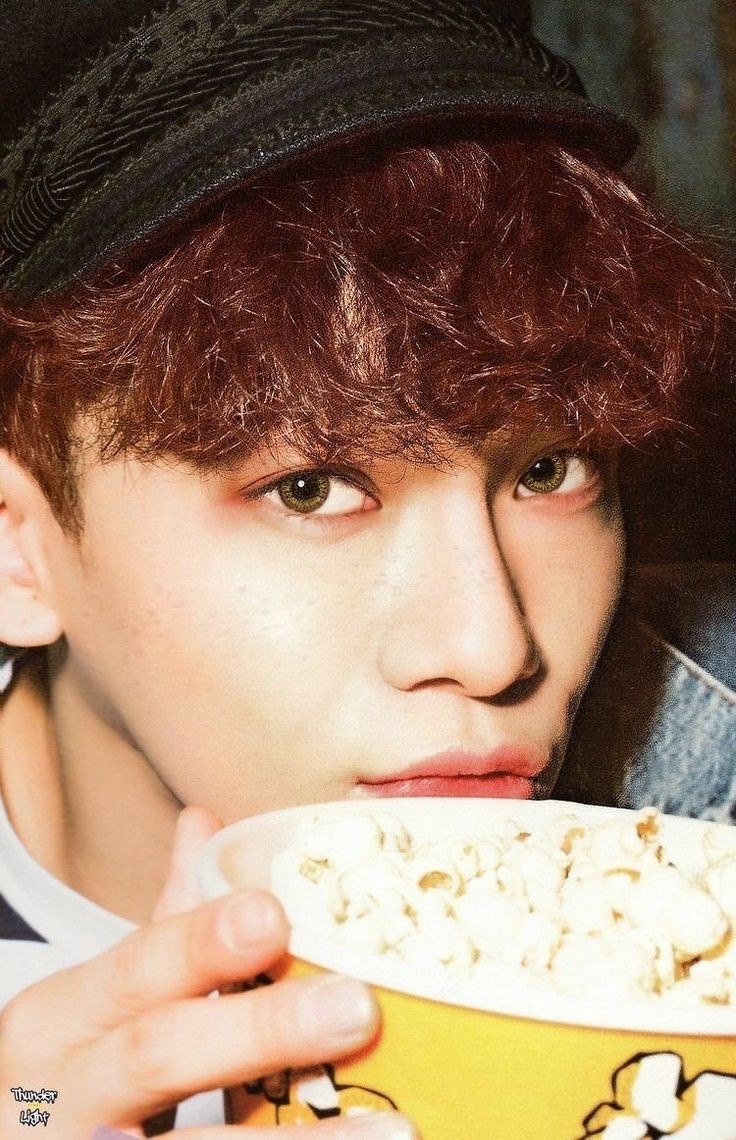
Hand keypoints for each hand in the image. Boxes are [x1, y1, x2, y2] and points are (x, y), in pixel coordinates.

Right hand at [0, 807, 417, 1137]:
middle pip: (159, 1054)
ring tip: (389, 1132)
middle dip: (260, 1030)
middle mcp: (62, 1090)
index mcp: (60, 1016)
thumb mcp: (100, 997)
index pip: (136, 966)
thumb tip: (204, 820)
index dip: (203, 943)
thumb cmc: (70, 1067)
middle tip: (357, 1010)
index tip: (274, 916)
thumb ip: (162, 924)